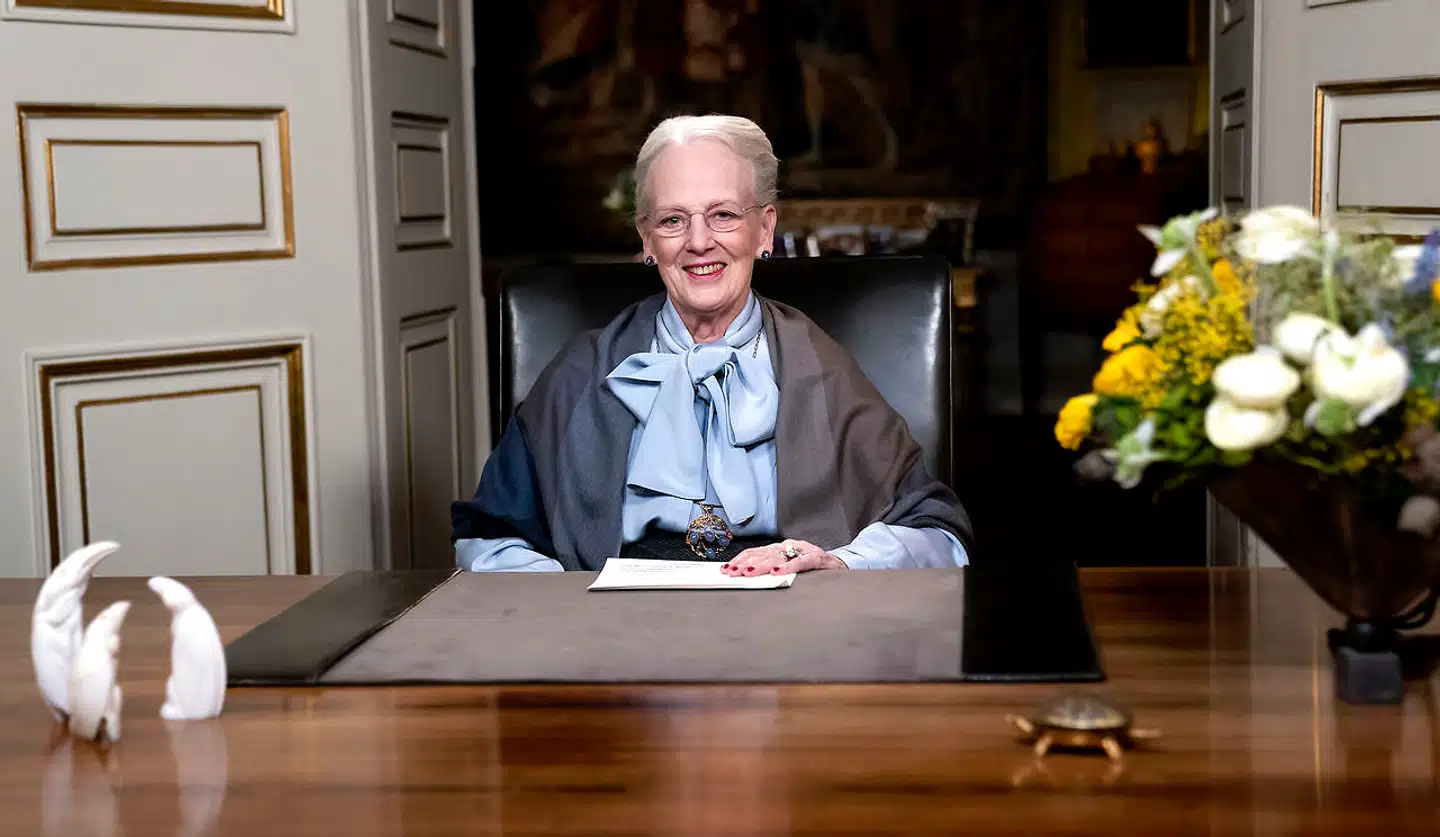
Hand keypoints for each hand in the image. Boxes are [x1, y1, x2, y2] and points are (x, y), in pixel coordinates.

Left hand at [720, 539, 847, 575]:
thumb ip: (771, 569)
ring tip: (747, 572)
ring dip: (760, 566)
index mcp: (781, 548)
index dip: (741, 559)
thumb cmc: (812, 570)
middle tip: (732, 572)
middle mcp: (789, 546)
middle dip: (745, 563)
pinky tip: (776, 572)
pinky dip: (787, 567)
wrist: (840, 566)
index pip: (756, 552)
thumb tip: (746, 576)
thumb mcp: (788, 567)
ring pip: (778, 557)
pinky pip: (800, 562)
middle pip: (763, 554)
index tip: (727, 568)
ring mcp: (802, 550)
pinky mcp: (816, 557)